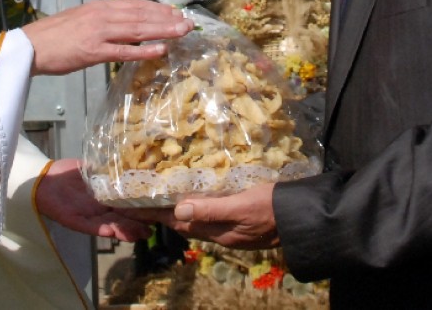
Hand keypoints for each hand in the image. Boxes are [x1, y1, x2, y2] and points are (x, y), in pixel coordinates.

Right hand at [22, 0, 192, 75]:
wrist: (31, 46)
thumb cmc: (54, 36)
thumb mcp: (81, 19)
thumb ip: (102, 19)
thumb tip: (124, 23)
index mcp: (99, 6)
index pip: (135, 4)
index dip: (157, 8)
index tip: (176, 12)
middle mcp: (102, 15)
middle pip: (141, 15)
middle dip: (167, 19)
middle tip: (189, 23)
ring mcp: (99, 33)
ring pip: (138, 29)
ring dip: (163, 30)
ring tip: (182, 32)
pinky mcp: (93, 51)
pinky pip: (124, 50)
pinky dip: (144, 49)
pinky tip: (161, 50)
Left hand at [35, 158, 151, 242]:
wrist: (43, 179)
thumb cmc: (68, 174)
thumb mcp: (91, 169)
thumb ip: (107, 167)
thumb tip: (128, 157)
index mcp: (104, 199)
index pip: (125, 207)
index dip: (139, 211)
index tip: (155, 213)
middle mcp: (98, 210)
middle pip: (120, 220)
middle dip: (135, 226)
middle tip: (150, 231)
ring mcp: (86, 216)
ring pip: (108, 226)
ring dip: (121, 231)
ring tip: (135, 235)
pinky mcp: (73, 220)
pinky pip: (87, 226)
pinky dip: (98, 229)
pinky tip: (110, 231)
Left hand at [118, 182, 279, 249]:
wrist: (302, 218)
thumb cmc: (273, 208)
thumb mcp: (242, 206)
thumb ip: (211, 210)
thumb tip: (179, 209)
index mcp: (216, 231)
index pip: (175, 221)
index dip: (152, 213)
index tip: (130, 206)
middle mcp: (219, 233)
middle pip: (181, 222)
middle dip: (159, 213)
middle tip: (139, 201)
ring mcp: (228, 229)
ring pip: (193, 220)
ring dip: (175, 211)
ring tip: (159, 199)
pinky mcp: (237, 221)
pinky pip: (207, 216)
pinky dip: (194, 208)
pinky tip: (194, 199)